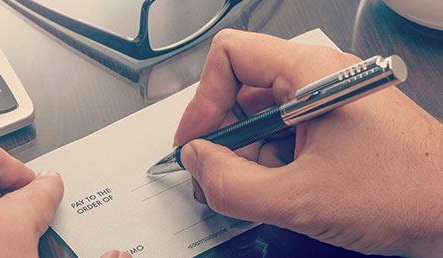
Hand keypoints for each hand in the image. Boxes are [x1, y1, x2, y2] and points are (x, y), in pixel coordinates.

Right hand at [175, 29, 442, 256]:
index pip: (231, 56)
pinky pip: (280, 132)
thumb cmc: (407, 192)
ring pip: (258, 114)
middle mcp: (317, 79)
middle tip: (210, 172)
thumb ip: (232, 185)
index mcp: (312, 74)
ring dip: (241, 152)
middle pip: (240, 88)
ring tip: (241, 188)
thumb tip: (197, 163)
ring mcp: (324, 101)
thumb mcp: (301, 199)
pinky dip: (264, 159)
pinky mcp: (330, 124)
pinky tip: (268, 188)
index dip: (204, 100)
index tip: (196, 140)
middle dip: (219, 134)